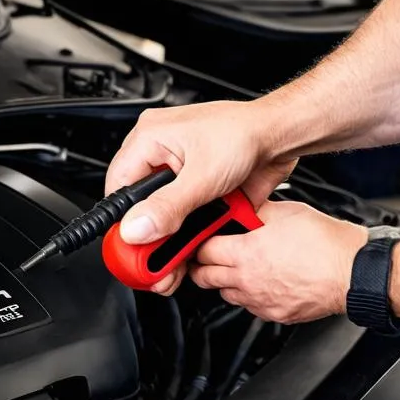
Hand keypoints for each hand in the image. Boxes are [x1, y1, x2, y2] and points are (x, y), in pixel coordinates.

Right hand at [105, 99, 295, 293]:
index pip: (119, 188)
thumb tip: (136, 229)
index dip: (123, 222)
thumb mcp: (202, 176)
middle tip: (154, 265)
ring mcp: (179, 174)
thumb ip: (168, 207)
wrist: (279, 139)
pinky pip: (181, 218)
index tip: (131, 250)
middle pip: (138, 208)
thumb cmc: (245, 133)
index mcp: (149, 139)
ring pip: (161, 218)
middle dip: (148, 240)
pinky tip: (192, 249)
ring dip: (169, 242)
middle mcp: (160, 155)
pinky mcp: (196, 189)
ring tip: (175, 264)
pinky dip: (186, 236)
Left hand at [190, 201, 368, 322]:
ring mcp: (261, 301)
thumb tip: (243, 206)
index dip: (200, 243)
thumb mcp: (286, 211)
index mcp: (246, 253)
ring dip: (226, 282)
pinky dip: (251, 296)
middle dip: (202, 266)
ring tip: (239, 268)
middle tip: (207, 257)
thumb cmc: (326, 243)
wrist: (353, 272)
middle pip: (204, 278)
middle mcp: (248, 281)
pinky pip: (251, 307)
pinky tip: (263, 283)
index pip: (203, 251)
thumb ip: (257, 210)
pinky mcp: (276, 315)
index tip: (203, 240)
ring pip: (226, 295)